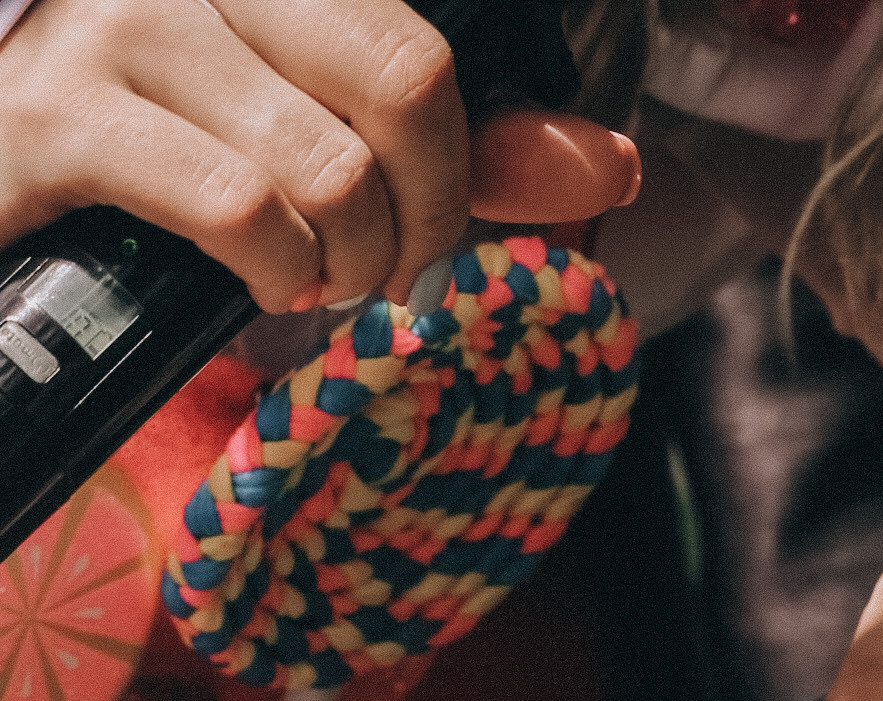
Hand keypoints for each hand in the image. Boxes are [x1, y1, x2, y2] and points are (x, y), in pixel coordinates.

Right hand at [0, 0, 636, 316]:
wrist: (10, 231)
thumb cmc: (174, 184)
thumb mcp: (329, 154)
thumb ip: (463, 155)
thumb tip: (609, 166)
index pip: (426, 50)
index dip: (458, 168)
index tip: (422, 229)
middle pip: (403, 86)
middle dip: (414, 223)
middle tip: (367, 270)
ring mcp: (119, 19)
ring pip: (327, 166)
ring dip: (336, 264)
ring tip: (296, 274)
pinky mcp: (61, 110)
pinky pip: (241, 209)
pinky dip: (270, 274)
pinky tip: (249, 279)